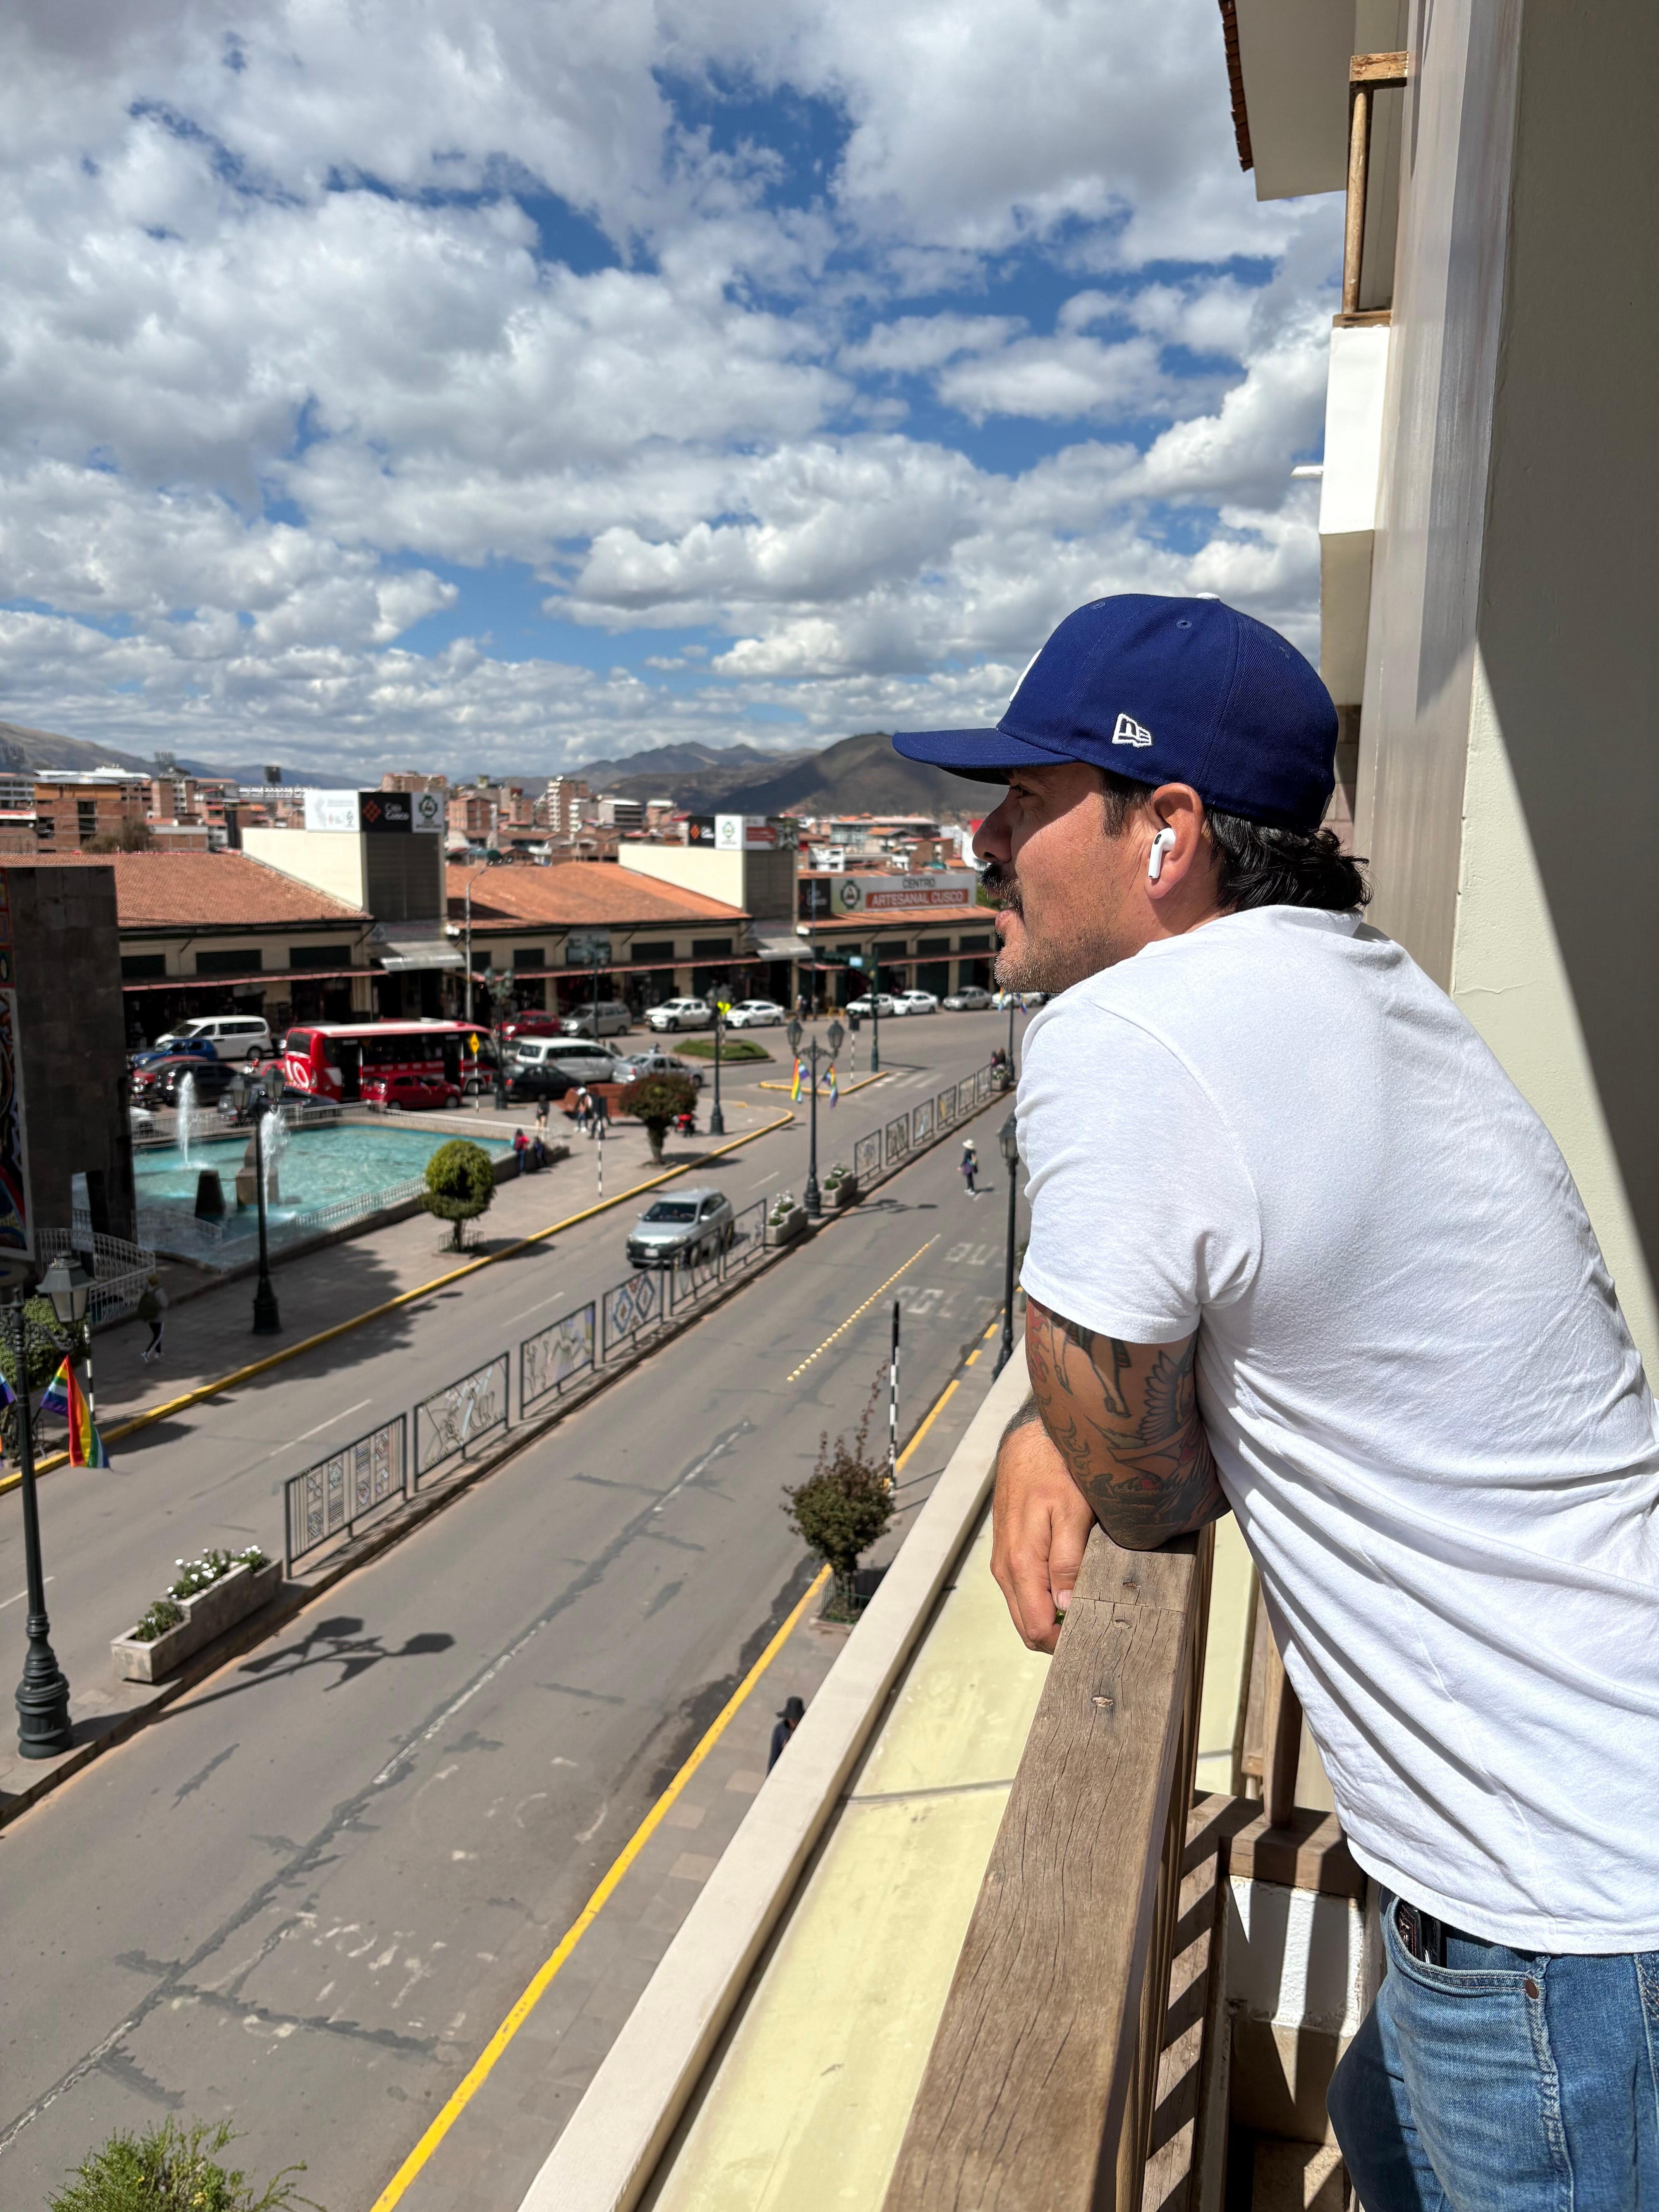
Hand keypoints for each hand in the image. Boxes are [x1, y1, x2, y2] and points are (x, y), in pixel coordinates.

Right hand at [991, 1417, 1094, 1653]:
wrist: (1030, 1439)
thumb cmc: (1056, 1471)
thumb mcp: (1071, 1512)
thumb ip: (1067, 1559)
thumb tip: (1064, 1603)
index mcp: (1021, 1565)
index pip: (1037, 1629)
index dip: (1063, 1641)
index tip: (1092, 1634)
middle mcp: (1006, 1569)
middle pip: (1027, 1626)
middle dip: (1057, 1634)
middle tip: (1094, 1625)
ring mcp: (1004, 1560)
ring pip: (1024, 1608)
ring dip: (1051, 1615)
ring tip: (1086, 1604)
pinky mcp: (1009, 1550)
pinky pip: (1023, 1589)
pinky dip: (1043, 1597)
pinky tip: (1069, 1584)